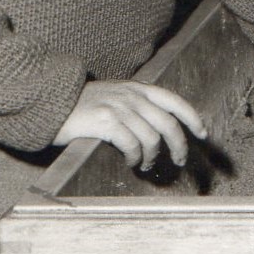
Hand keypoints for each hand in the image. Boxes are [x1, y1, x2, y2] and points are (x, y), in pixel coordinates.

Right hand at [54, 81, 205, 170]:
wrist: (50, 102)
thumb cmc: (82, 106)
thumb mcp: (115, 97)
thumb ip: (136, 107)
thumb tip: (159, 131)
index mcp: (138, 89)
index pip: (174, 101)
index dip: (192, 118)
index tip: (203, 134)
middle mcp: (132, 96)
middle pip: (168, 123)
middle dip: (179, 145)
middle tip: (178, 161)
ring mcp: (119, 108)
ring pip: (151, 138)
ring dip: (152, 156)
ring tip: (146, 164)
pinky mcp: (105, 122)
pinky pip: (132, 145)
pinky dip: (136, 158)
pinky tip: (131, 162)